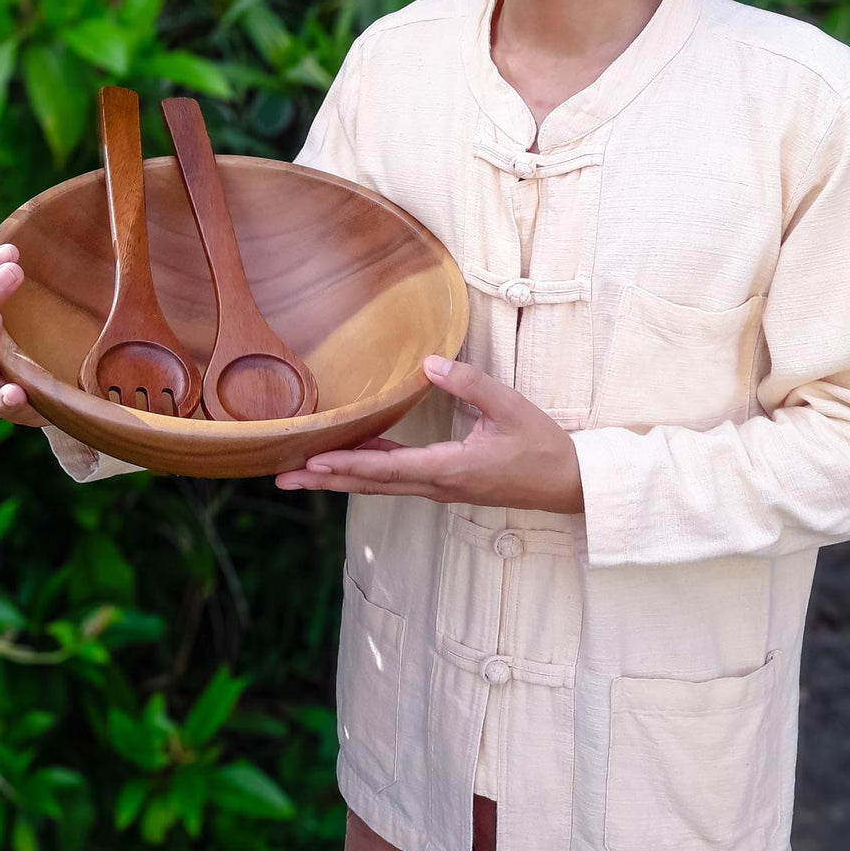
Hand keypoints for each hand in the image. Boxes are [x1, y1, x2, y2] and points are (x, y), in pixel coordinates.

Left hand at [276, 356, 582, 512]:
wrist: (568, 483)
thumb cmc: (542, 446)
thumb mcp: (510, 408)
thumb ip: (469, 384)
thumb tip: (428, 363)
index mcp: (450, 468)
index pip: (388, 467)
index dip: (349, 464)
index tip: (313, 462)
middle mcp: (438, 484)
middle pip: (371, 483)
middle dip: (325, 481)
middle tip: (281, 477)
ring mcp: (440, 486)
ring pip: (380, 484)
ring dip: (339, 479)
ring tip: (300, 474)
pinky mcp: (446, 482)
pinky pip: (397, 478)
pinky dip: (367, 470)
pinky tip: (349, 458)